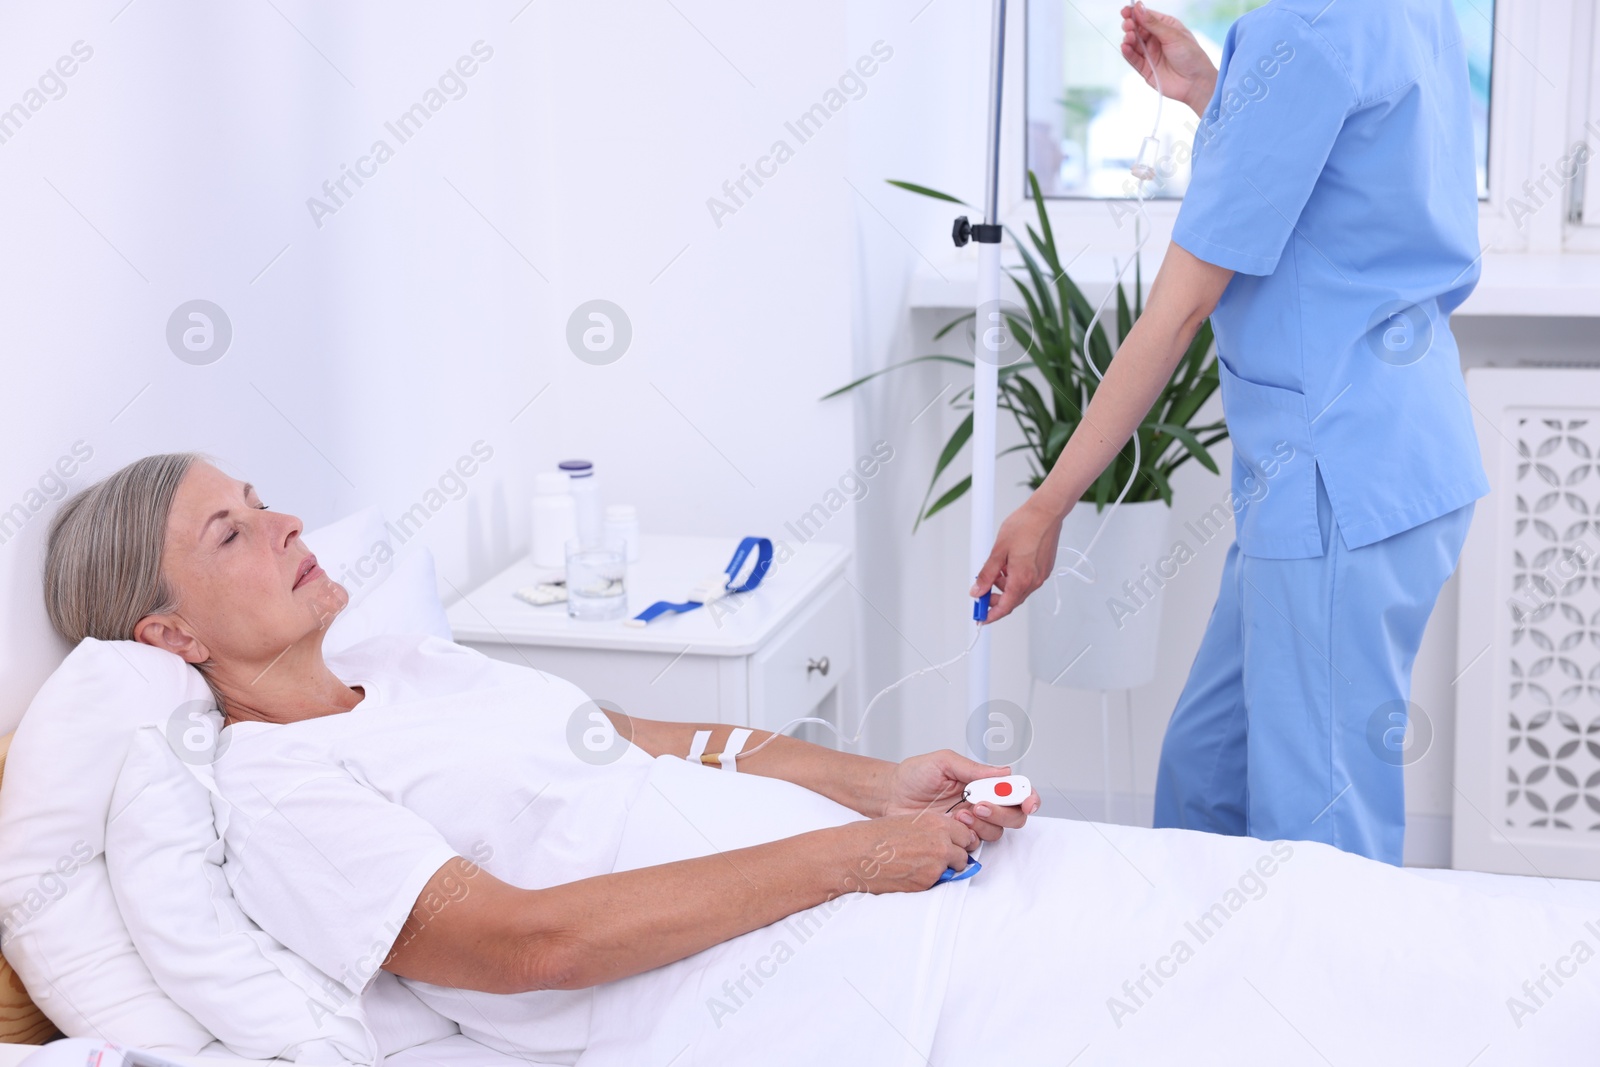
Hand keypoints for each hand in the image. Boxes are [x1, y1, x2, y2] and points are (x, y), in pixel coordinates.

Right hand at [834, 814, 978, 893]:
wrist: (855, 855)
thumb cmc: (874, 837)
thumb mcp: (908, 822)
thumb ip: (931, 829)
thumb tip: (946, 838)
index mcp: (936, 822)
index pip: (965, 833)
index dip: (960, 840)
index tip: (955, 843)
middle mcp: (940, 842)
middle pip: (965, 852)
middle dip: (956, 855)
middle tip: (941, 857)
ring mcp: (936, 864)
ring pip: (956, 869)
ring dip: (946, 868)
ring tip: (922, 865)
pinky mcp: (928, 882)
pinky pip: (939, 882)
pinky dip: (930, 879)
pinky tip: (911, 873)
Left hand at [882, 750, 1041, 842]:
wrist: (890, 796)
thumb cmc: (914, 776)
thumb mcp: (943, 762)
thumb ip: (973, 768)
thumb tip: (1004, 772)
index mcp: (983, 782)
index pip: (1016, 790)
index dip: (1028, 796)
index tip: (1028, 802)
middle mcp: (982, 803)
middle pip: (1014, 815)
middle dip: (1002, 812)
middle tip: (977, 804)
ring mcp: (971, 822)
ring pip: (996, 831)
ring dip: (982, 824)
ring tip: (958, 813)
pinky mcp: (958, 838)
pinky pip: (975, 844)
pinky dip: (967, 836)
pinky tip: (950, 824)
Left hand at [968, 496, 1066, 623]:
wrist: (1046, 513)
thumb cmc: (1025, 526)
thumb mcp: (998, 551)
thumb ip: (986, 574)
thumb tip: (977, 591)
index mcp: (1022, 579)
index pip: (1004, 607)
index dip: (990, 615)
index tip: (980, 617)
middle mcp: (1034, 581)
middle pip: (1012, 600)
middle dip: (995, 599)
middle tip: (981, 591)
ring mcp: (1041, 575)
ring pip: (1019, 590)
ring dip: (1004, 586)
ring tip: (995, 569)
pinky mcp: (1044, 568)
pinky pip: (1027, 580)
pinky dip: (1014, 578)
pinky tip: (1007, 565)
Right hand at [1120, 2, 1217, 116]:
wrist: (1195, 82)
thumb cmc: (1190, 56)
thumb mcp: (1172, 35)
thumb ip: (1153, 23)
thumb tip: (1138, 7)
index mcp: (1165, 27)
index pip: (1146, 17)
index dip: (1135, 13)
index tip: (1126, 11)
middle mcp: (1156, 39)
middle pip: (1137, 29)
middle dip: (1130, 25)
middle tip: (1128, 24)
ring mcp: (1149, 54)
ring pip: (1133, 44)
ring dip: (1128, 39)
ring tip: (1129, 37)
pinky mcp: (1145, 68)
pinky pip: (1133, 59)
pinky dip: (1127, 53)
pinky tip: (1125, 47)